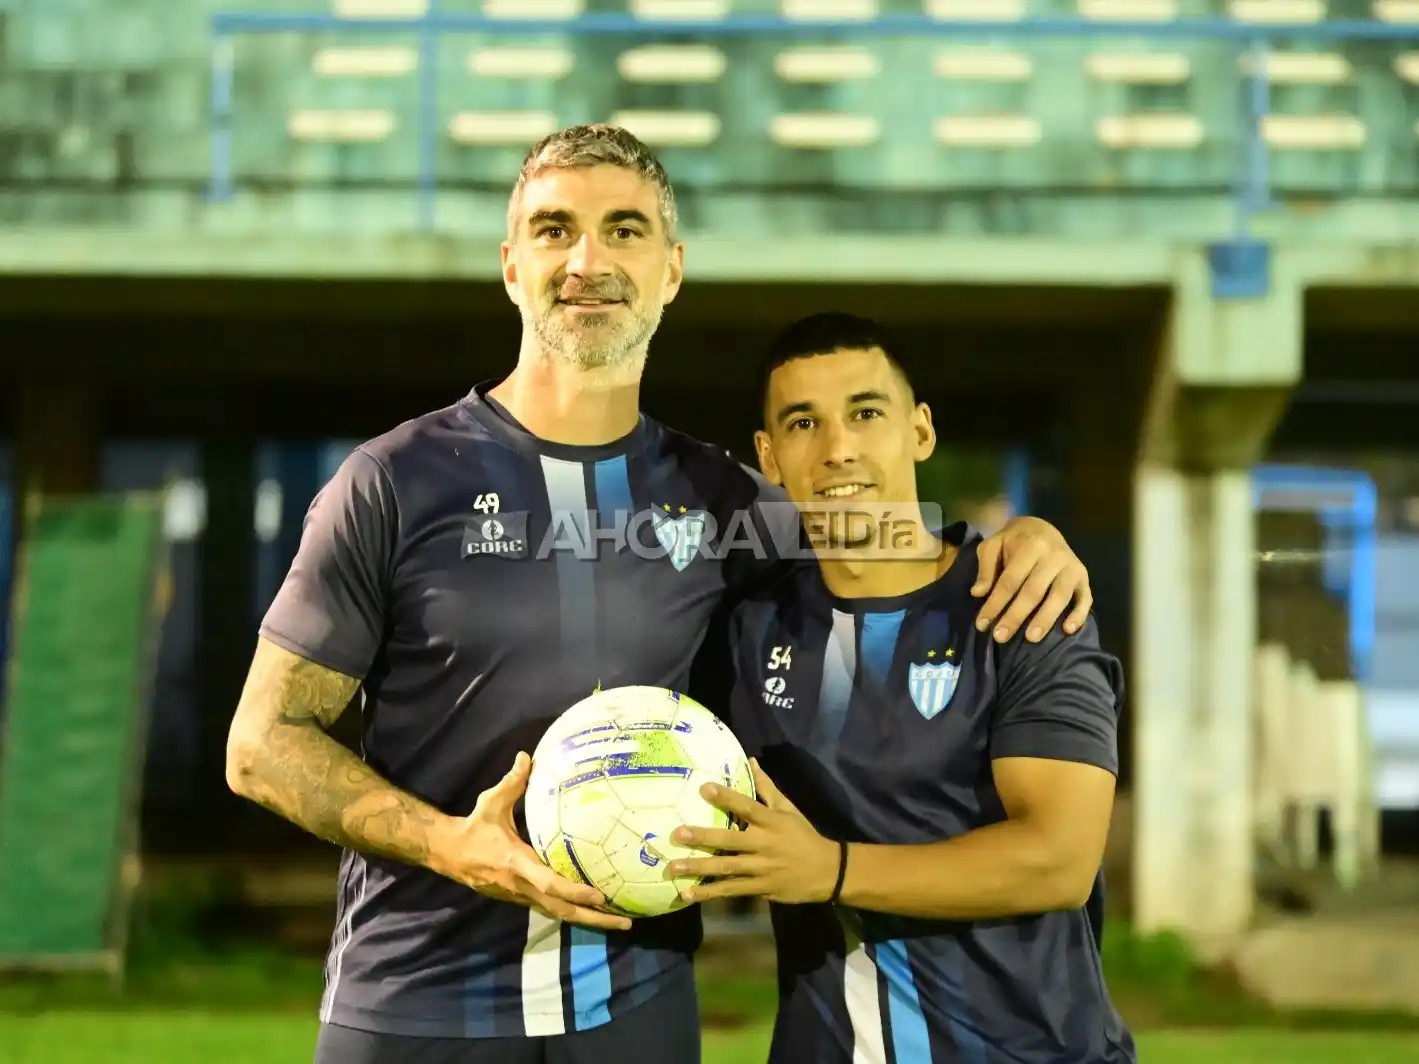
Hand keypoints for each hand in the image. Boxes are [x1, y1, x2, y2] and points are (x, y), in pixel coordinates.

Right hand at [434, 752, 630, 930]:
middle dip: (593, 918)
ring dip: (586, 920)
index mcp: (517, 863)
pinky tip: (591, 912)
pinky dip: (571, 912)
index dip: (575, 891)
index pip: (550, 883)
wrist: (447, 853)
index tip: (601, 895)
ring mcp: (520, 896)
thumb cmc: (473, 827)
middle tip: (625, 924)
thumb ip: (511, 782)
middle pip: (562, 909)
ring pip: (557, 914)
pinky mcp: (520, 899)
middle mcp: (522, 886)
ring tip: (617, 923)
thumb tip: (527, 756)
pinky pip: (550, 909)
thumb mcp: (490, 802)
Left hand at [666, 760, 840, 904]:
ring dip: (698, 869)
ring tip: (673, 868)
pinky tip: (687, 894)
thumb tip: (750, 761)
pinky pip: (731, 890)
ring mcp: (760, 870)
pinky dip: (709, 893)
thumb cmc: (803, 836)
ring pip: (726, 868)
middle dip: (702, 838)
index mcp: (772, 822)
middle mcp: (764, 845)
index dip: (726, 797)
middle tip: (677, 834)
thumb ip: (766, 788)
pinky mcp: (759, 889)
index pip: (747, 807)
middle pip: (730, 841)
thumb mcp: (788, 809)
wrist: (827, 872)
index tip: (703, 788)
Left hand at [972, 516, 1091, 642]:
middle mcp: (1055, 556)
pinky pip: (1085, 598)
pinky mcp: (1083, 578)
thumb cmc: (1013, 541)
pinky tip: (1067, 630)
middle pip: (1034, 591)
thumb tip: (978, 593)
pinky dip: (1079, 615)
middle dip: (1015, 616)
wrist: (1042, 528)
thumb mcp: (993, 545)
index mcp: (1031, 545)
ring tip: (1030, 639)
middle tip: (1000, 637)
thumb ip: (986, 568)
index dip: (995, 604)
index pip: (1010, 580)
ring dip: (1045, 619)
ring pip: (1060, 597)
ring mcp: (1072, 568)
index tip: (981, 624)